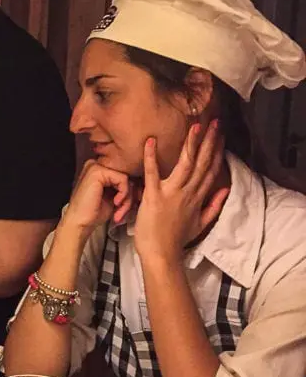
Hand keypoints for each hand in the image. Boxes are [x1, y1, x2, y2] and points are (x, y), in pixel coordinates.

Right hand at [60, 159, 134, 239]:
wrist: (79, 223)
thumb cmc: (93, 213)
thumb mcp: (113, 197)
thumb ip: (123, 188)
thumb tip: (139, 184)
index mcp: (97, 170)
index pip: (122, 175)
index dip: (129, 192)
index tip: (125, 207)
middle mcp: (95, 165)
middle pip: (125, 176)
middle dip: (129, 195)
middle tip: (122, 211)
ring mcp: (95, 167)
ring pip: (125, 178)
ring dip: (127, 197)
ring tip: (119, 210)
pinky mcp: (97, 172)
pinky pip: (123, 179)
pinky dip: (124, 193)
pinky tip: (116, 203)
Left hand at [134, 121, 228, 263]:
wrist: (161, 254)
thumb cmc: (177, 240)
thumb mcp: (201, 223)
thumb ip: (214, 206)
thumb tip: (225, 190)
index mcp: (198, 198)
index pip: (211, 170)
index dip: (217, 151)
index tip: (221, 135)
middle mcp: (188, 192)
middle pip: (203, 163)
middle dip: (210, 141)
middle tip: (215, 121)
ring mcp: (172, 193)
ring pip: (186, 164)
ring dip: (191, 144)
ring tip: (196, 126)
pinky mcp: (154, 196)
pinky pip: (152, 173)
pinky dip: (151, 157)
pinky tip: (151, 142)